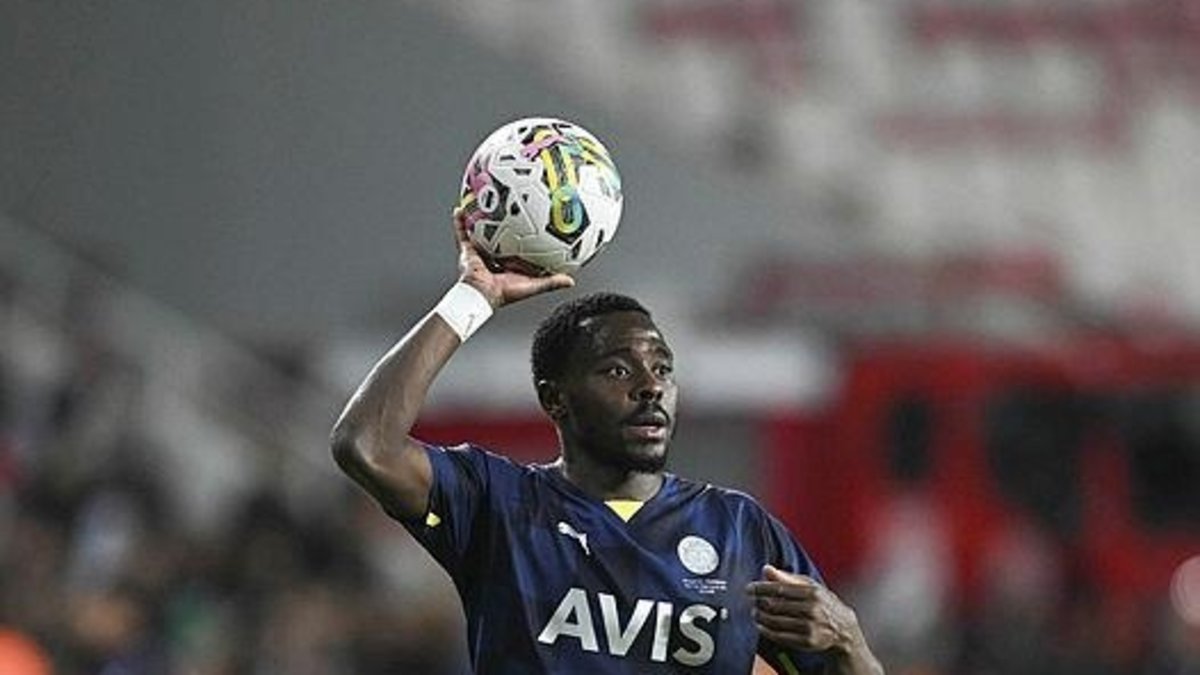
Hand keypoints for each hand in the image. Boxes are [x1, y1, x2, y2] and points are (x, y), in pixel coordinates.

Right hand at [453, 208, 574, 308]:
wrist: (481, 295)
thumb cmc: (504, 294)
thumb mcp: (532, 285)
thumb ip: (551, 282)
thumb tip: (570, 280)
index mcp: (509, 264)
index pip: (519, 248)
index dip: (525, 238)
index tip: (532, 226)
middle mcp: (494, 256)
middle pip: (500, 236)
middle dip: (503, 224)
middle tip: (508, 207)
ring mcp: (480, 252)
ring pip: (480, 231)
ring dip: (480, 218)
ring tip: (482, 202)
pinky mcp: (467, 250)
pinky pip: (462, 232)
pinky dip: (460, 221)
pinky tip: (462, 208)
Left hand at [747, 565, 866, 654]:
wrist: (843, 629)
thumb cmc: (822, 602)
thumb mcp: (809, 586)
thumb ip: (786, 578)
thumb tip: (765, 569)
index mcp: (812, 592)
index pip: (780, 589)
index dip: (761, 588)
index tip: (749, 588)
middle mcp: (812, 610)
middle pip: (776, 606)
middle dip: (759, 603)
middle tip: (752, 602)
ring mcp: (811, 627)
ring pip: (776, 622)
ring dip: (761, 617)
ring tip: (755, 613)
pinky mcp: (808, 642)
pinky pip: (781, 637)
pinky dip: (767, 631)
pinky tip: (761, 626)